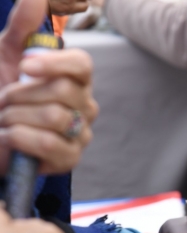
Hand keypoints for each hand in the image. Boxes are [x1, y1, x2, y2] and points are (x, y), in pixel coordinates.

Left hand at [0, 0, 97, 174]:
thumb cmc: (0, 93)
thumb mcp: (5, 56)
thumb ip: (22, 27)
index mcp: (74, 79)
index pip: (82, 65)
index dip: (55, 63)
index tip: (25, 66)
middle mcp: (84, 105)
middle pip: (64, 91)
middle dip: (21, 95)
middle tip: (5, 100)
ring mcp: (80, 133)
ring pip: (55, 117)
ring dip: (16, 117)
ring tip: (5, 121)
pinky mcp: (70, 158)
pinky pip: (49, 144)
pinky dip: (19, 138)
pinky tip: (10, 138)